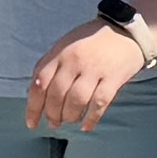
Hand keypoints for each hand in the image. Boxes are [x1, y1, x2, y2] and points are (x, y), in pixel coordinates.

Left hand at [23, 18, 150, 131]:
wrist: (124, 30)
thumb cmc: (90, 42)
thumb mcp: (65, 47)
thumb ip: (49, 67)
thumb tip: (34, 94)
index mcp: (60, 54)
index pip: (40, 84)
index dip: (33, 107)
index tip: (32, 123)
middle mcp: (75, 61)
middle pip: (57, 95)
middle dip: (53, 114)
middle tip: (54, 123)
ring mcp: (94, 69)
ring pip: (76, 101)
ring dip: (70, 116)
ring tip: (70, 120)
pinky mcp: (113, 78)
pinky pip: (99, 103)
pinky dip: (91, 118)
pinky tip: (86, 126)